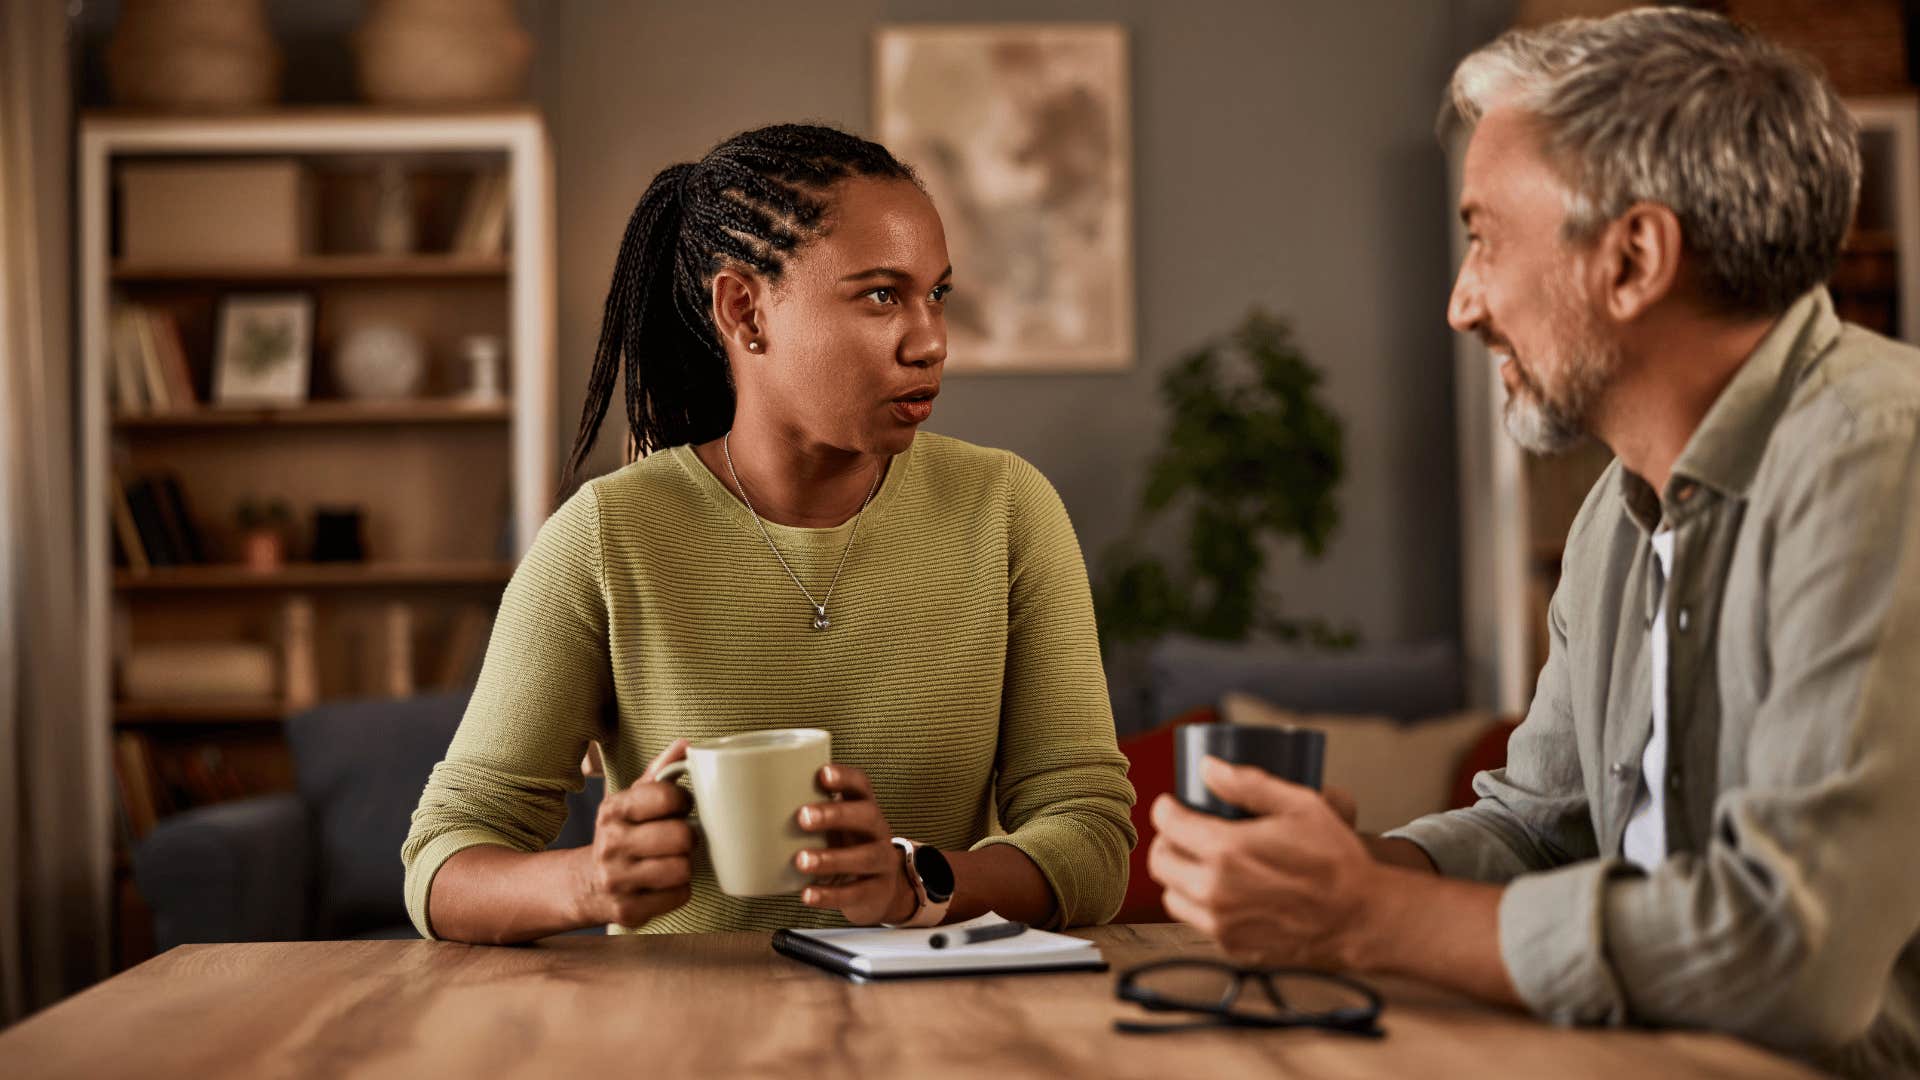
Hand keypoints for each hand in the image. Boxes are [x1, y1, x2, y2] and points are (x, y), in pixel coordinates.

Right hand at [573, 740, 694, 928]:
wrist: (587, 884)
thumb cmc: (623, 834)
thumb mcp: (632, 800)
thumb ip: (660, 771)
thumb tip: (687, 743)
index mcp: (613, 809)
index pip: (667, 796)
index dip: (684, 801)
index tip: (680, 807)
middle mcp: (610, 844)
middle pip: (681, 836)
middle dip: (688, 837)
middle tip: (679, 839)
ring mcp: (617, 880)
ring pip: (682, 869)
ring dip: (684, 865)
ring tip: (671, 860)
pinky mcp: (628, 911)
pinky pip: (679, 896)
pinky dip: (679, 890)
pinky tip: (663, 884)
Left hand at [794, 764, 916, 925]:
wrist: (881, 888)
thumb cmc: (844, 847)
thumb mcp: (834, 827)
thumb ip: (805, 813)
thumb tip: (743, 807)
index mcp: (864, 808)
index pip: (861, 785)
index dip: (845, 778)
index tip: (822, 773)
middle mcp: (878, 831)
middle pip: (867, 816)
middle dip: (835, 815)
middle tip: (803, 817)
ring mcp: (882, 862)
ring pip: (865, 857)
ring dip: (831, 858)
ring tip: (801, 860)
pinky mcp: (877, 892)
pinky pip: (857, 893)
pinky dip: (830, 895)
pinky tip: (808, 894)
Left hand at [1148, 756, 1380, 969]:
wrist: (1359, 918)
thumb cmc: (1335, 860)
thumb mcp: (1300, 805)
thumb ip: (1248, 784)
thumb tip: (1208, 767)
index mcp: (1226, 850)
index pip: (1168, 824)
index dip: (1167, 808)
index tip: (1173, 805)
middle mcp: (1215, 890)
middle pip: (1161, 862)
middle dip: (1168, 841)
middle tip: (1184, 832)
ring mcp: (1221, 923)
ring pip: (1172, 896)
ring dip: (1180, 876)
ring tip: (1202, 863)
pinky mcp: (1231, 947)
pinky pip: (1198, 921)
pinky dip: (1202, 905)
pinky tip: (1225, 891)